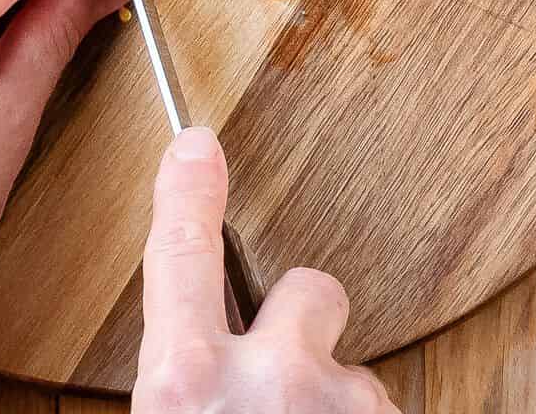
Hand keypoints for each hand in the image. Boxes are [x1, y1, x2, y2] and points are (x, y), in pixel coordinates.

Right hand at [133, 127, 400, 413]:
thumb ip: (183, 385)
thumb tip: (190, 372)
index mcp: (189, 382)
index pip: (181, 251)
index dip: (190, 191)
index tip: (198, 147)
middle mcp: (270, 383)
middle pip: (309, 290)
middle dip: (307, 316)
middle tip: (287, 373)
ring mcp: (341, 406)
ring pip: (354, 372)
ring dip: (335, 401)